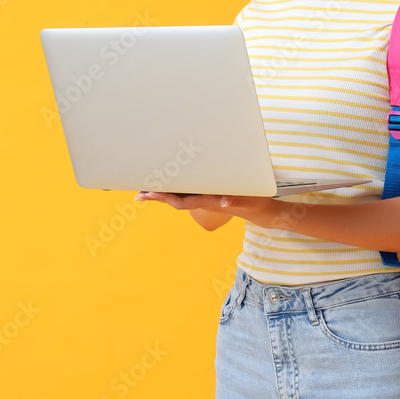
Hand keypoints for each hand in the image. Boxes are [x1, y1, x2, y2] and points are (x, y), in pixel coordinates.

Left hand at [134, 191, 271, 217]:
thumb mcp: (247, 200)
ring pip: (179, 197)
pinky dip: (175, 191)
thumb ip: (235, 201)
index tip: (151, 193)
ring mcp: (205, 199)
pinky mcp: (209, 195)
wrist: (260, 211)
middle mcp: (203, 201)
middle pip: (174, 200)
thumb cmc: (253, 203)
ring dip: (163, 194)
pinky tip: (169, 187)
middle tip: (139, 195)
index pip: (181, 200)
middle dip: (157, 196)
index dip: (165, 197)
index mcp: (208, 200)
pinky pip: (187, 193)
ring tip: (146, 191)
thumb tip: (224, 202)